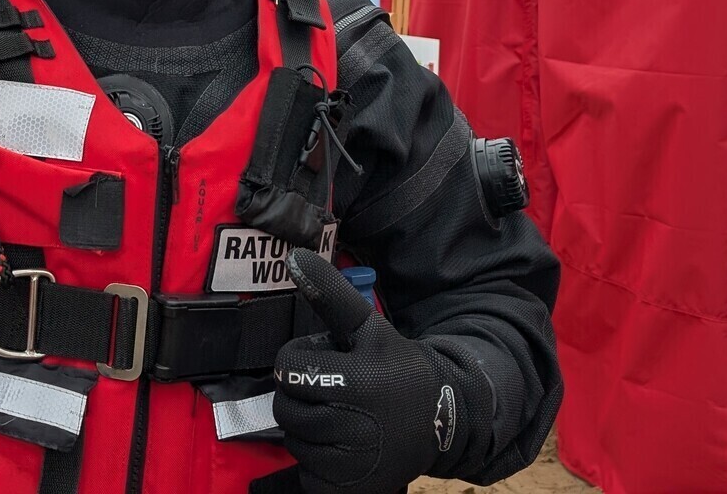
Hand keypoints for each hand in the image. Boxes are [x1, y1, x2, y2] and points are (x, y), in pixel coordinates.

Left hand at [273, 251, 476, 491]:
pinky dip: (317, 460)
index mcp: (357, 380)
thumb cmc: (398, 368)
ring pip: (293, 439)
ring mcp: (350, 464)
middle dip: (303, 394)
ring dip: (309, 427)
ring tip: (342, 416)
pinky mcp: (346, 490)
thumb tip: (294, 257)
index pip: (287, 368)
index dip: (301, 362)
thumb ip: (330, 293)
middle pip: (285, 406)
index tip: (327, 362)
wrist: (441, 421)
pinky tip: (342, 445)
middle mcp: (353, 426)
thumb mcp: (369, 326)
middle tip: (334, 390)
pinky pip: (305, 473)